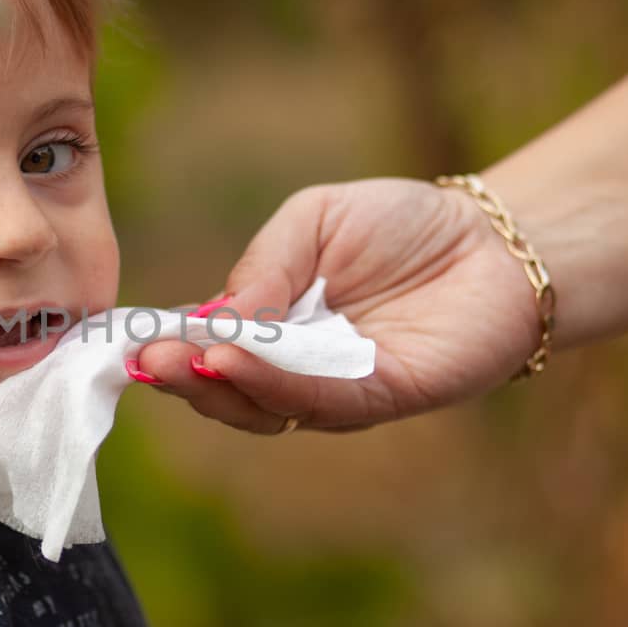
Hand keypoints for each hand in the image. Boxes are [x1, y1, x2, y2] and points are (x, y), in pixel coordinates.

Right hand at [130, 177, 542, 432]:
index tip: (129, 343)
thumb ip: (264, 265)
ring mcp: (336, 390)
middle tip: (147, 361)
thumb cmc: (404, 224)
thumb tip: (212, 319)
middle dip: (182, 377)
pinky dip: (276, 386)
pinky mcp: (382, 398)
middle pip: (225, 390)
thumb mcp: (314, 221)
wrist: (498, 238)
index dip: (168, 348)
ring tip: (191, 360)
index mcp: (270, 326)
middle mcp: (295, 368)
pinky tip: (241, 362)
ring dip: (222, 386)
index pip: (206, 348)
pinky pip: (320, 402)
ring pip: (264, 406)